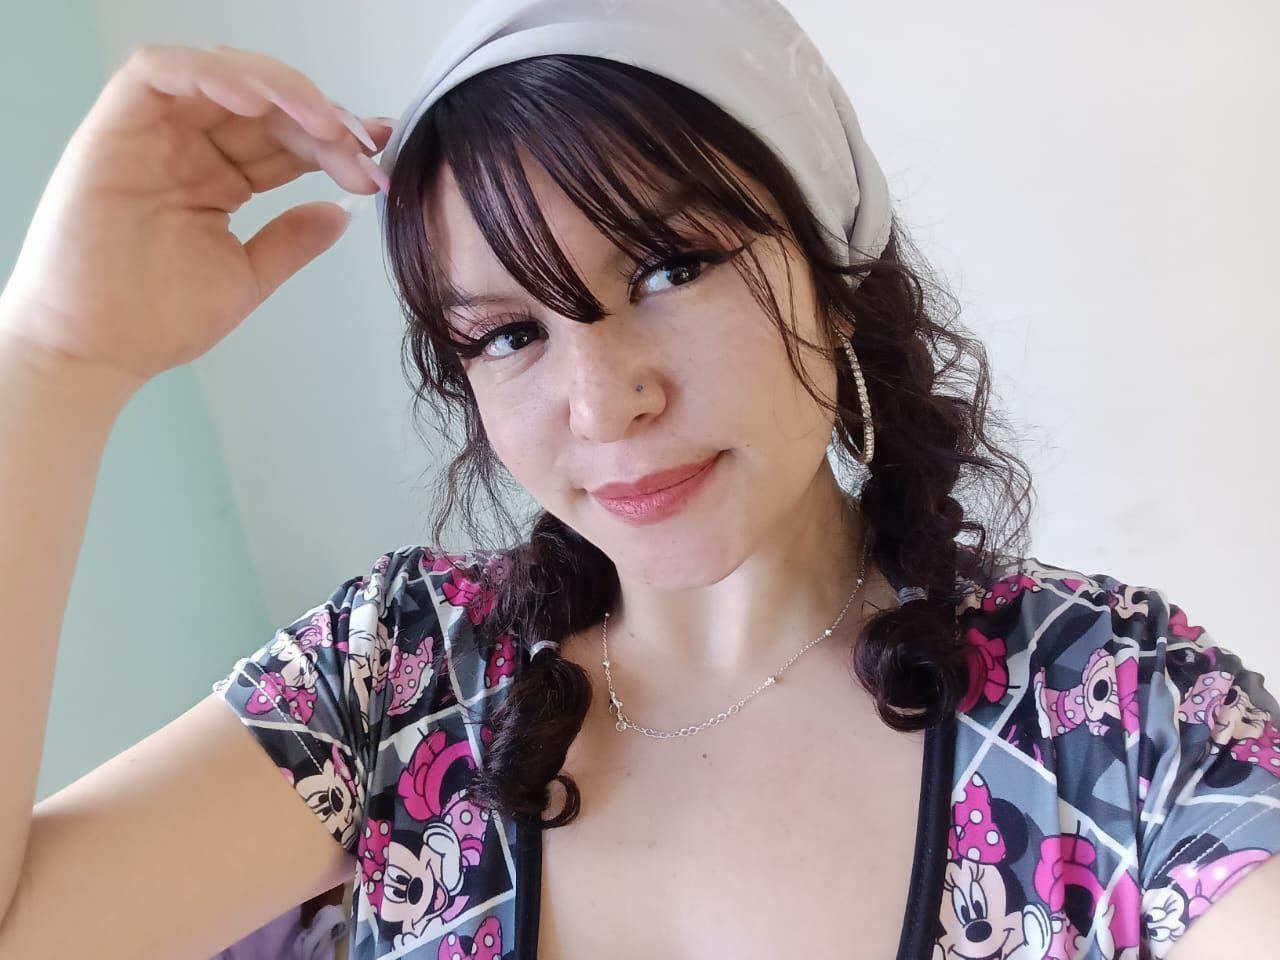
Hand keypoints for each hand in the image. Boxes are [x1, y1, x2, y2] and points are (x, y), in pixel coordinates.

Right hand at [0, 43, 391, 381]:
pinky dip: (213, 76)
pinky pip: (159, 73)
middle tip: (362, 146)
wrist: (95, 349)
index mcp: (219, 177)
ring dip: (280, 88)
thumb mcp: (246, 277)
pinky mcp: (113, 128)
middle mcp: (187, 147)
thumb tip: (342, 212)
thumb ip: (291, 241)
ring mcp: (151, 134)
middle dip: (321, 118)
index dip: (335, 142)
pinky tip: (260, 103)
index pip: (286, 138)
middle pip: (265, 103)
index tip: (379, 159)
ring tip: (324, 123)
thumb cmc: (158, 319)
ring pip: (220, 75)